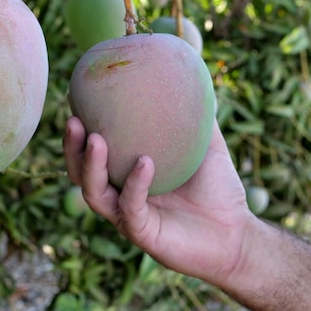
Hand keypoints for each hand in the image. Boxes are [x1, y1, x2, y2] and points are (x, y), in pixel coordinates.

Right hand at [63, 116, 251, 284]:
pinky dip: (135, 183)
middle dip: (71, 148)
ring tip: (95, 139)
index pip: (94, 152)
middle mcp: (120, 196)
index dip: (79, 131)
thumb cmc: (220, 192)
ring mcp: (128, 217)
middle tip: (74, 119)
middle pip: (81, 173)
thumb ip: (198, 116)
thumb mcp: (208, 146)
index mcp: (126, 176)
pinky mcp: (143, 234)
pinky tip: (145, 162)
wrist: (238, 236)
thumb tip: (194, 74)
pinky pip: (131, 207)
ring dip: (91, 165)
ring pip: (94, 193)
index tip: (74, 100)